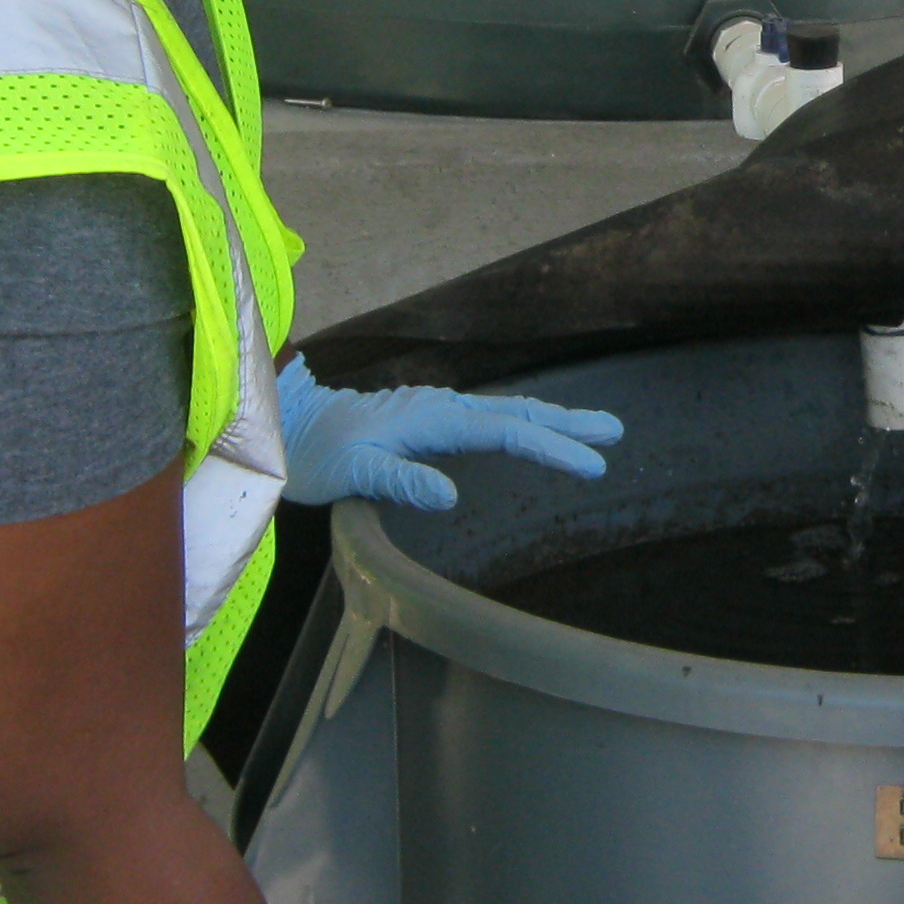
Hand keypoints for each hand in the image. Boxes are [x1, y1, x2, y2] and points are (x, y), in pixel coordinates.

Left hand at [278, 357, 623, 511]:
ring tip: (594, 430)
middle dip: (568, 423)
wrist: (287, 424)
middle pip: (517, 412)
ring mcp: (437, 411)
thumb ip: (400, 481)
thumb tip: (452, 495)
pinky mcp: (429, 419)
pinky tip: (531, 432)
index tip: (593, 463)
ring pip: (507, 411)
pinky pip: (490, 419)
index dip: (552, 446)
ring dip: (551, 419)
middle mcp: (442, 408)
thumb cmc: (316, 454)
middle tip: (616, 432)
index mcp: (432, 419)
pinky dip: (523, 423)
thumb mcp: (351, 474)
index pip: (506, 431)